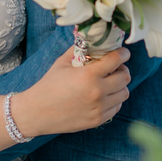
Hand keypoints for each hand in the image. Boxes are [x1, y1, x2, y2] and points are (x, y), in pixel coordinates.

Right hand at [15, 46, 130, 135]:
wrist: (36, 112)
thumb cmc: (48, 85)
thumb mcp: (62, 63)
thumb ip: (79, 50)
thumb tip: (93, 40)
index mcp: (88, 75)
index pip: (116, 60)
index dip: (123, 54)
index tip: (123, 53)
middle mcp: (97, 92)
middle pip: (125, 77)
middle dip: (122, 69)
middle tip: (116, 68)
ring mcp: (98, 108)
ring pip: (124, 93)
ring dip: (120, 85)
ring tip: (110, 82)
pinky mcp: (97, 120)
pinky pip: (117, 107)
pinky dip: (114, 100)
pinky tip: (104, 95)